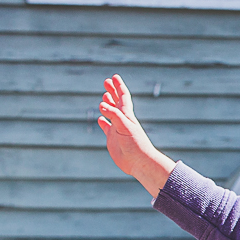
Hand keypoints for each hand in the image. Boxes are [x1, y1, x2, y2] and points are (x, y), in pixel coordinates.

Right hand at [98, 74, 175, 196]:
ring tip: (104, 96)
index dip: (118, 86)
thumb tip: (102, 104)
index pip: (122, 96)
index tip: (114, 76)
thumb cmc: (135, 145)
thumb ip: (114, 115)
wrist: (139, 162)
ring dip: (108, 104)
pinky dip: (103, 122)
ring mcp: (117, 129)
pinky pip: (107, 127)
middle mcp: (122, 120)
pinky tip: (100, 119)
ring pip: (111, 113)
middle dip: (112, 91)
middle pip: (116, 102)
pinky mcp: (113, 139)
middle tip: (106, 81)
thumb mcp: (124, 127)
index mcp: (127, 115)